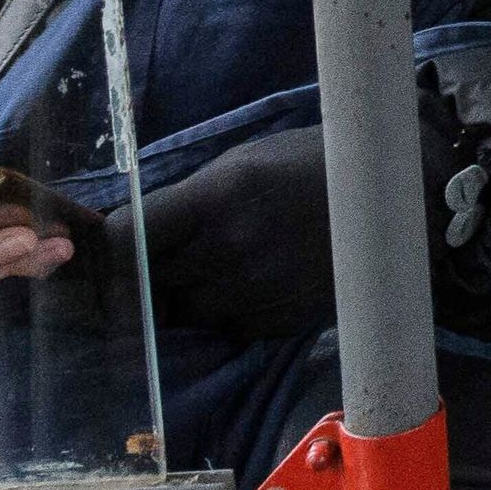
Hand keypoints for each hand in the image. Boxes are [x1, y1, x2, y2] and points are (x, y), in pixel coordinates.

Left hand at [108, 89, 469, 343]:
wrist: (402, 195)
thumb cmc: (315, 163)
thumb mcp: (246, 163)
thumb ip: (189, 203)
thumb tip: (126, 239)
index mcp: (221, 195)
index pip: (128, 240)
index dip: (102, 256)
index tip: (88, 261)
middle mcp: (233, 248)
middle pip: (149, 285)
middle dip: (138, 283)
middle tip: (135, 275)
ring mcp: (258, 290)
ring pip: (185, 312)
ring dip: (182, 299)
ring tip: (209, 271)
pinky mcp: (279, 321)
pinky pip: (227, 326)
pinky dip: (225, 312)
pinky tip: (250, 284)